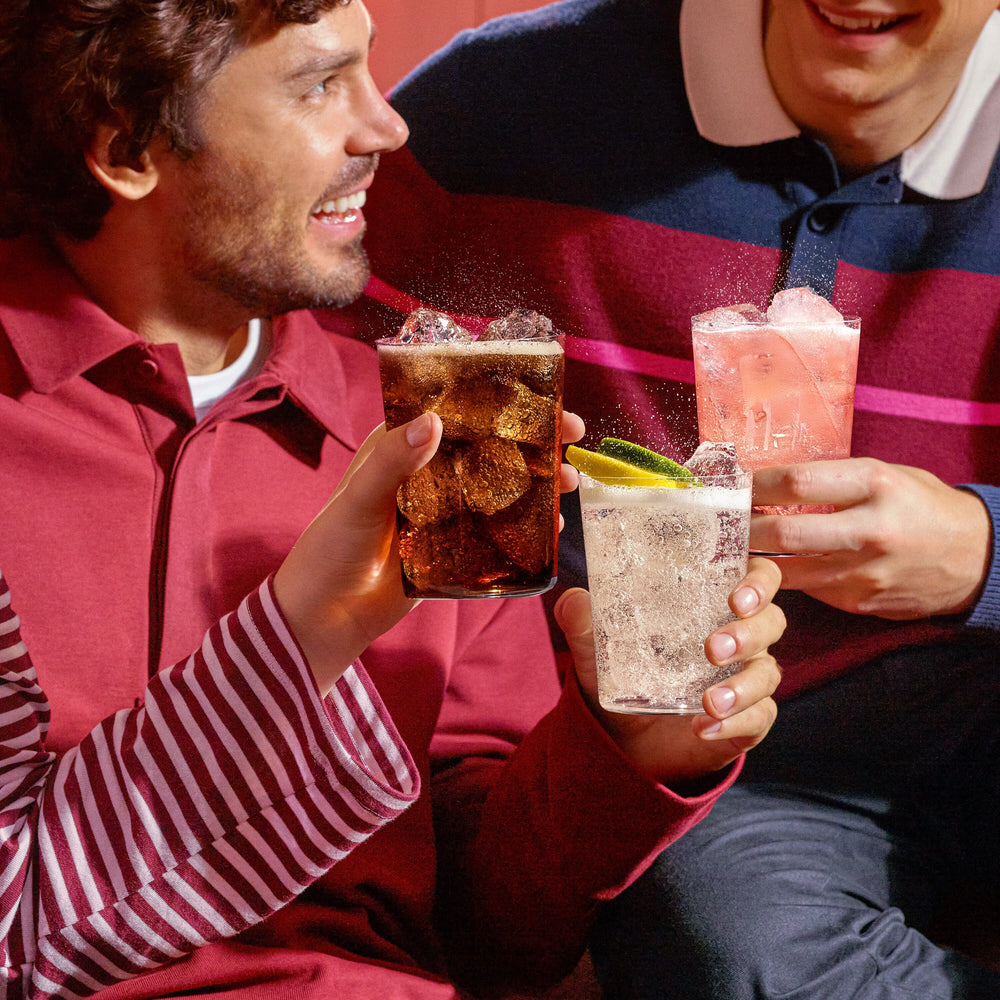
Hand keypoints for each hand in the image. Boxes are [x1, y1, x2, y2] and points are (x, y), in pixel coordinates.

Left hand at [274, 411, 585, 695]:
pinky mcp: (453, 548)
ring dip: (535, 481)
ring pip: (496, 487)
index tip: (534, 392)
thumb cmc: (331, 551)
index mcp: (397, 448)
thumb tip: (433, 421)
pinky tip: (551, 526)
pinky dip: (523, 525)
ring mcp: (442, 512)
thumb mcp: (360, 501)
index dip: (492, 399)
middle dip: (529, 438)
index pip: (450, 411)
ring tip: (569, 481)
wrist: (326, 618)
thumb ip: (391, 463)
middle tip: (571, 432)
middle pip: (485, 447)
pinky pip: (495, 531)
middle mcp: (424, 474)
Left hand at [554, 558, 783, 784]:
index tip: (735, 597)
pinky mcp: (747, 719)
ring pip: (767, 672)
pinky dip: (736, 723)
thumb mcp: (598, 645)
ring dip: (742, 685)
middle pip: (771, 620)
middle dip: (748, 632)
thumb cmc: (624, 670)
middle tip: (712, 648)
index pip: (757, 577)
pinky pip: (758, 718)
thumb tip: (574, 599)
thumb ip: (584, 619)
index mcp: (713, 602)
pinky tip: (704, 726)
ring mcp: (746, 677)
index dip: (757, 582)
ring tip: (709, 700)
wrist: (623, 734)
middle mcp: (740, 635)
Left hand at [751, 458, 990, 618]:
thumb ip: (832, 479)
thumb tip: (766, 480)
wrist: (975, 557)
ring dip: (752, 559)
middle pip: (784, 532)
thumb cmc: (919, 505)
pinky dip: (780, 579)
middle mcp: (870, 529)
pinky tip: (764, 569)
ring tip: (732, 547)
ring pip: (787, 570)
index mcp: (875, 484)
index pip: (797, 481)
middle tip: (721, 523)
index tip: (734, 484)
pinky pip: (806, 590)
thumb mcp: (884, 475)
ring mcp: (865, 572)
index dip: (755, 484)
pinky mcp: (860, 602)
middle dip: (743, 528)